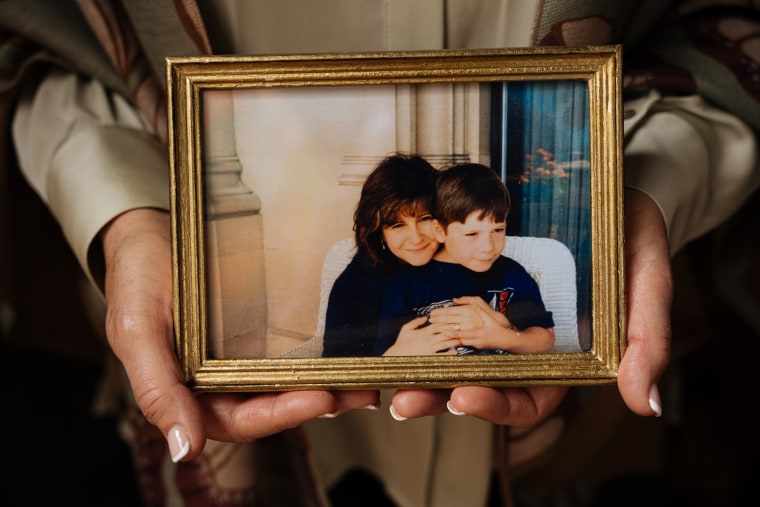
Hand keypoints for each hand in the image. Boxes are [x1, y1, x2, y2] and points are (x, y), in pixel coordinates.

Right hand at [101, 208, 378, 460]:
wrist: (148, 233)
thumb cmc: (136, 279)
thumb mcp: (137, 330)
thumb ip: (157, 390)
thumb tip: (184, 450)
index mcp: (192, 394)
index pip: (242, 420)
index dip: (281, 416)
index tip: (320, 399)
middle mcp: (222, 382)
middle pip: (276, 405)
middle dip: (321, 402)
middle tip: (360, 391)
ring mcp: (243, 356)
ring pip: (289, 381)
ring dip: (330, 382)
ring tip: (367, 375)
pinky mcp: (259, 331)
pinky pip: (292, 348)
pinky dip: (320, 352)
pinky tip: (349, 346)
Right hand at [383, 316, 458, 355]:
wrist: (397, 357)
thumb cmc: (401, 342)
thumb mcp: (406, 329)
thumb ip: (416, 322)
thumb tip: (425, 317)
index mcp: (423, 332)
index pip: (437, 325)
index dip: (446, 322)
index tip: (454, 320)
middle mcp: (428, 340)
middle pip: (444, 333)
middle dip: (454, 330)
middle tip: (463, 328)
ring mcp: (430, 349)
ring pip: (445, 343)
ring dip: (454, 341)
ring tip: (462, 339)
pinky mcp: (430, 357)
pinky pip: (442, 355)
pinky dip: (449, 353)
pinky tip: (455, 352)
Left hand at [390, 190, 671, 424]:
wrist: (606, 193)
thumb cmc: (631, 241)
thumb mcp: (647, 286)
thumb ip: (646, 341)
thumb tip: (643, 404)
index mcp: (564, 358)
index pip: (528, 398)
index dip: (496, 406)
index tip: (465, 397)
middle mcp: (525, 344)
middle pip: (479, 383)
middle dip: (440, 395)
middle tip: (405, 400)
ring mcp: (498, 316)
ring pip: (455, 353)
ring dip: (422, 366)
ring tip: (389, 371)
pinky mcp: (480, 287)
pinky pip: (449, 309)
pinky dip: (425, 321)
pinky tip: (398, 324)